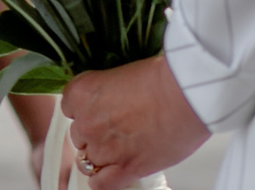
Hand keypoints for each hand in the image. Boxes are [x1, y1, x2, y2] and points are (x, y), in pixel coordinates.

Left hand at [62, 56, 209, 188]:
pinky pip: (101, 184)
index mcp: (81, 92)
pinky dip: (103, 182)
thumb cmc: (162, 79)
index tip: (100, 110)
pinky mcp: (125, 168)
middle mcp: (87, 122)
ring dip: (101, 157)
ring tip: (120, 150)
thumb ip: (107, 93)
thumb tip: (109, 103)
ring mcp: (104, 148)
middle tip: (118, 129)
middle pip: (79, 135)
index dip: (87, 110)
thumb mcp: (121, 75)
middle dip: (95, 133)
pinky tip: (111, 175)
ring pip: (88, 161)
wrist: (185, 94)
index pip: (69, 107)